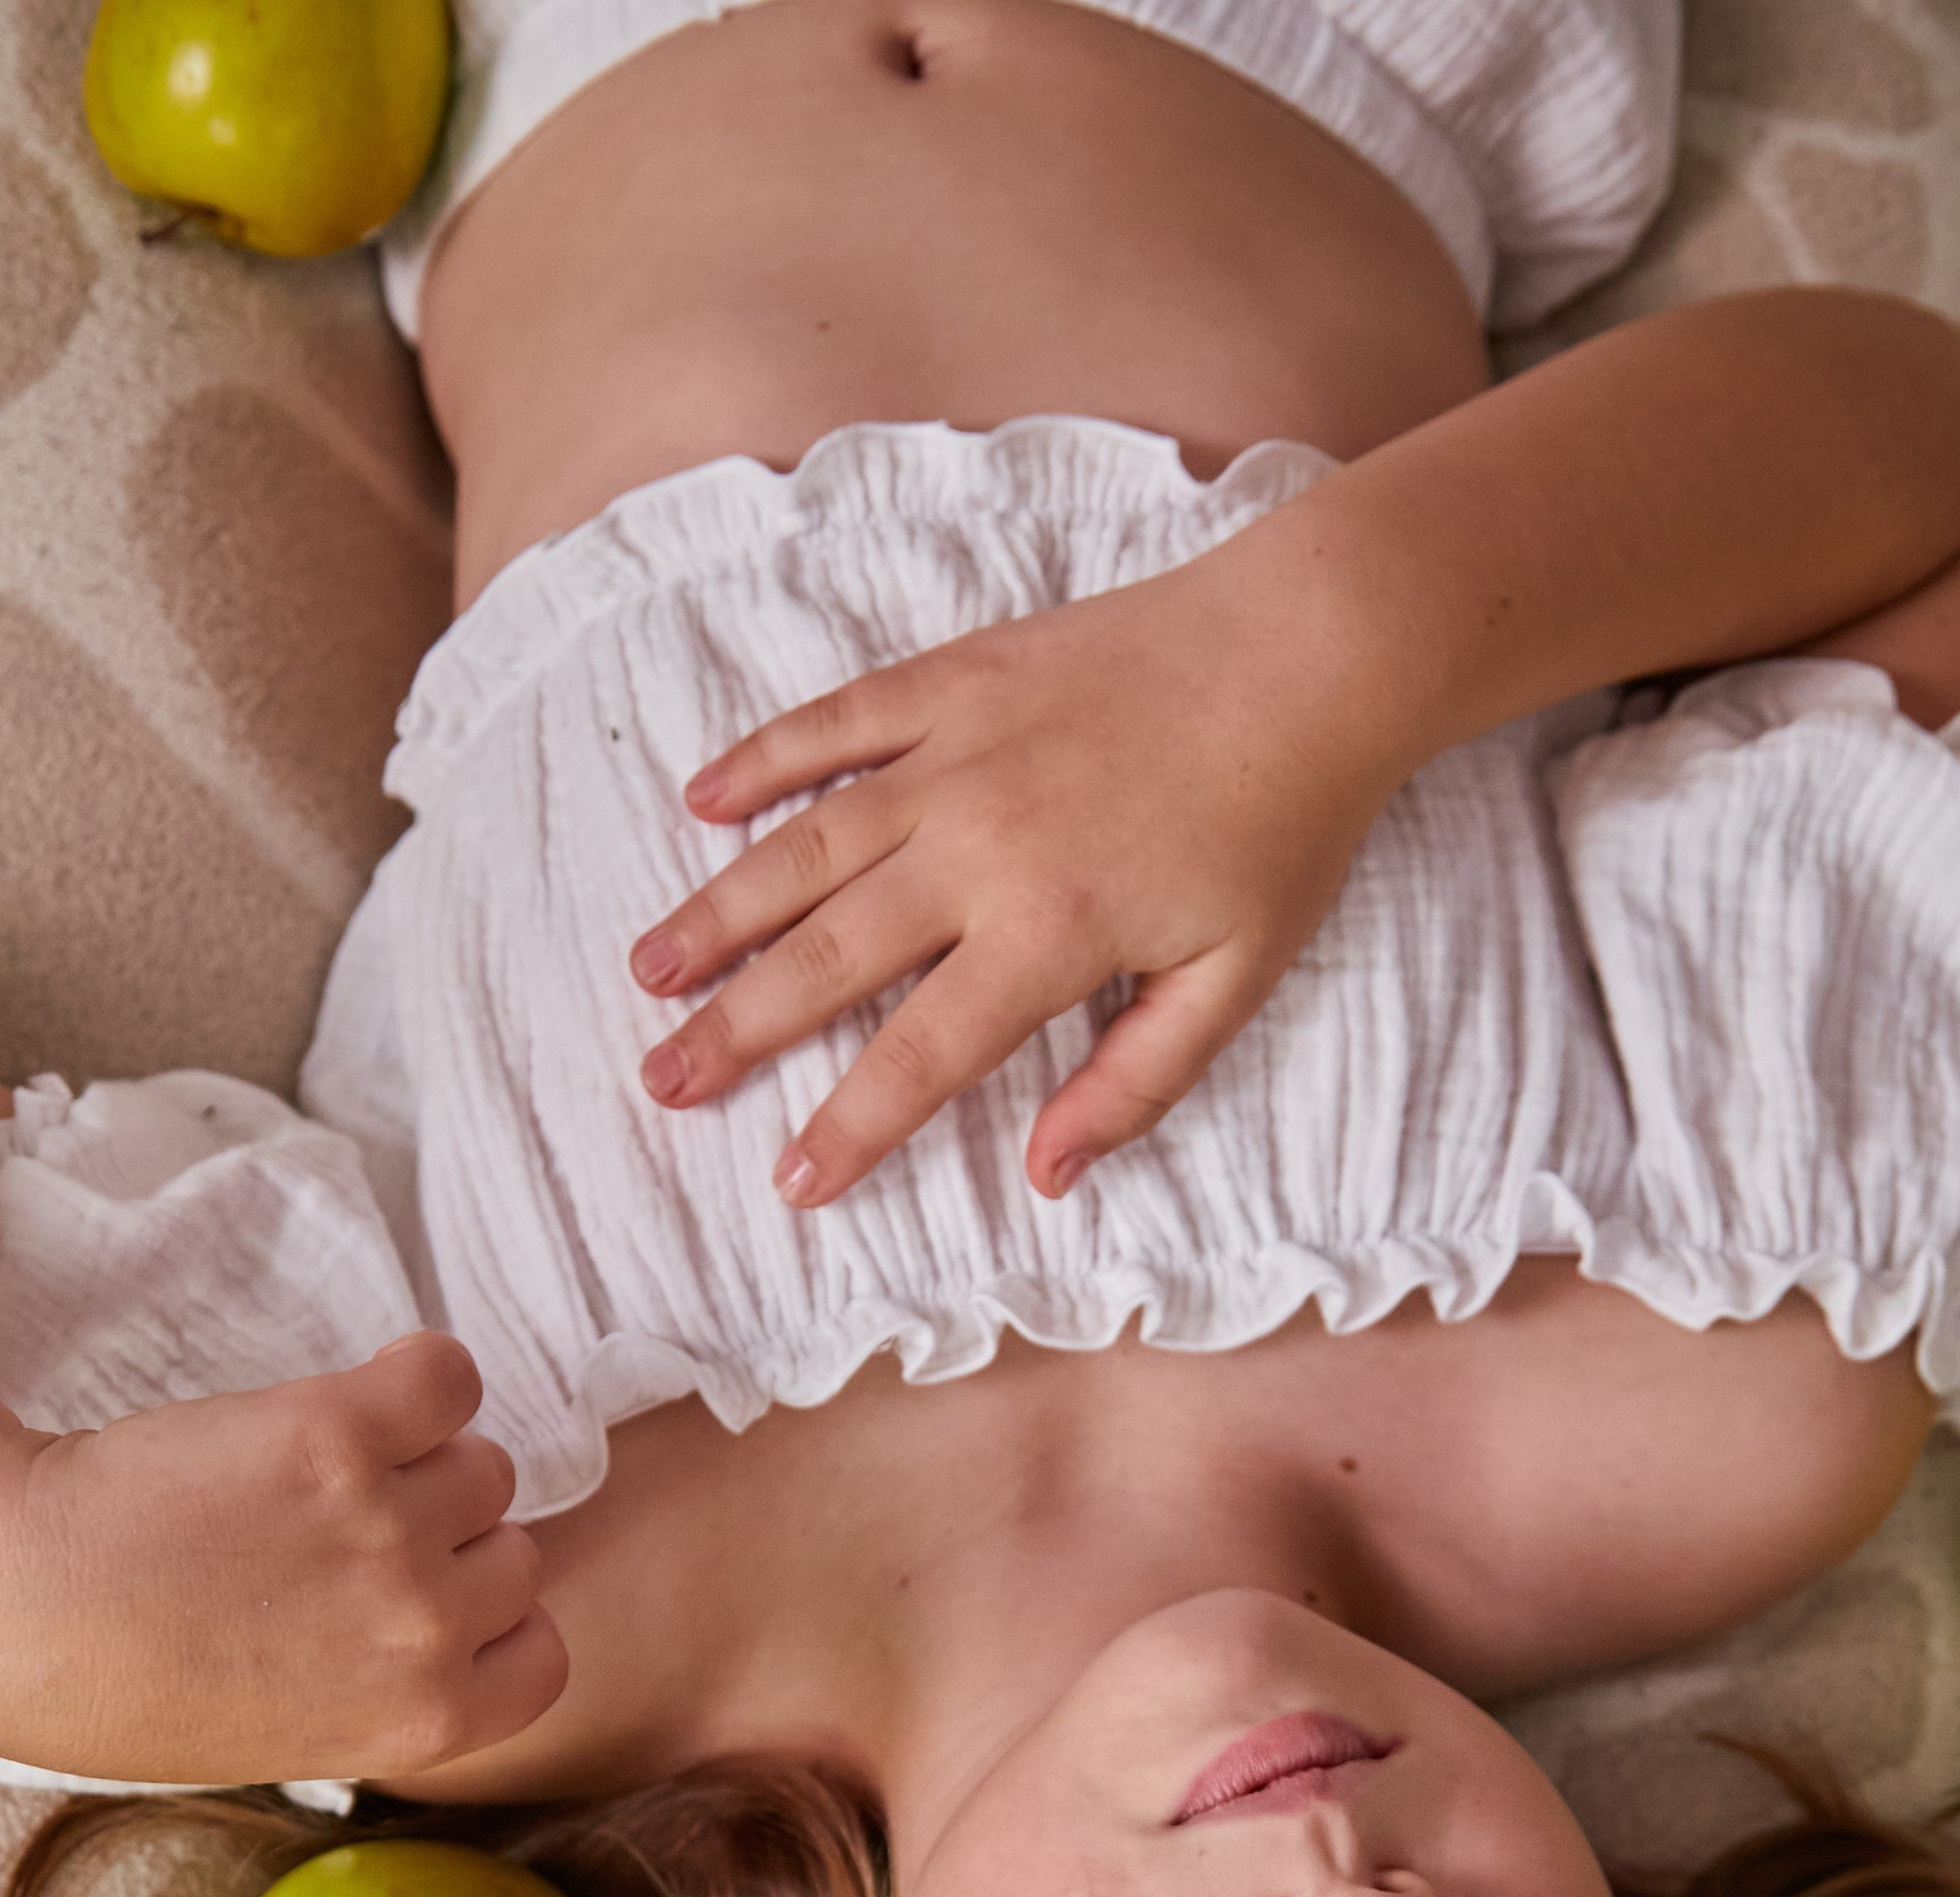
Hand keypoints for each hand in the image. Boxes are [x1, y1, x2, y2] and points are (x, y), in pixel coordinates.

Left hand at [0, 1334, 566, 1782]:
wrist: (15, 1606)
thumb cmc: (120, 1681)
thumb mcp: (285, 1729)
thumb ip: (383, 1683)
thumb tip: (441, 1615)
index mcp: (424, 1723)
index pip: (542, 1657)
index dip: (490, 1621)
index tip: (432, 1603)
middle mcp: (426, 1631)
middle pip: (512, 1554)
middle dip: (442, 1540)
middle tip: (343, 1535)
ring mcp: (390, 1529)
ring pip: (481, 1465)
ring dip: (421, 1459)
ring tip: (322, 1472)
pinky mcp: (341, 1431)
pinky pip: (446, 1376)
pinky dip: (417, 1377)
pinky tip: (356, 1397)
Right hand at [627, 539, 1399, 1205]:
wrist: (1311, 650)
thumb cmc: (1283, 826)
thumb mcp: (1234, 983)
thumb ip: (1135, 1084)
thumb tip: (1050, 1175)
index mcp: (1048, 932)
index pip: (920, 1055)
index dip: (848, 1127)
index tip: (789, 1183)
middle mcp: (979, 846)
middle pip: (830, 956)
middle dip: (736, 1029)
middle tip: (662, 1082)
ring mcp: (956, 753)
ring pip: (806, 845)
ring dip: (719, 911)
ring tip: (648, 968)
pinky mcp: (958, 678)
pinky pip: (837, 723)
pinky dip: (764, 759)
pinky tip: (701, 800)